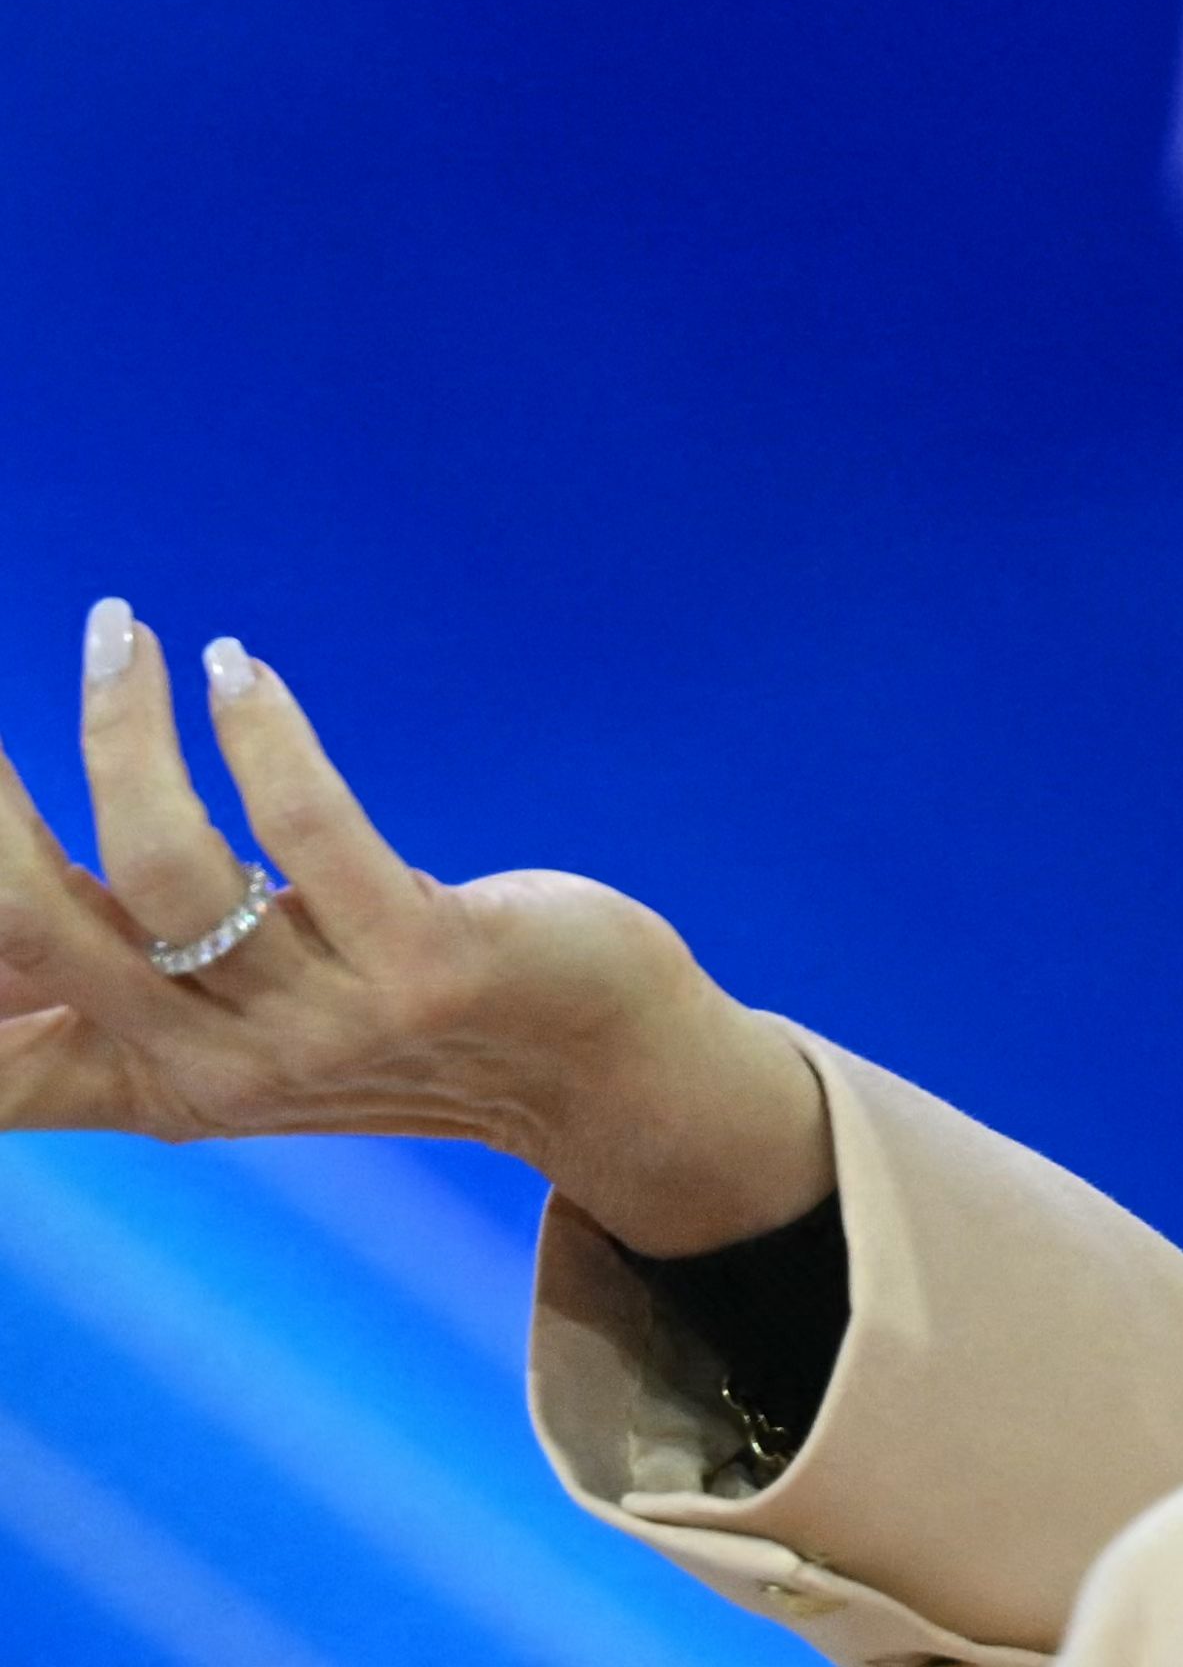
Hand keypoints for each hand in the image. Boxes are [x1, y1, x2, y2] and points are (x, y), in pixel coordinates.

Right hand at [0, 605, 833, 1255]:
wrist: (591, 1073)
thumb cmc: (388, 1014)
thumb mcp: (229, 1021)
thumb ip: (115, 975)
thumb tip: (10, 894)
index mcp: (144, 1086)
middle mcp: (207, 1070)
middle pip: (32, 932)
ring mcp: (314, 1024)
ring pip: (163, 865)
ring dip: (122, 730)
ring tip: (118, 631)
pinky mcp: (418, 961)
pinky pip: (309, 829)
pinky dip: (260, 733)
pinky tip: (234, 663)